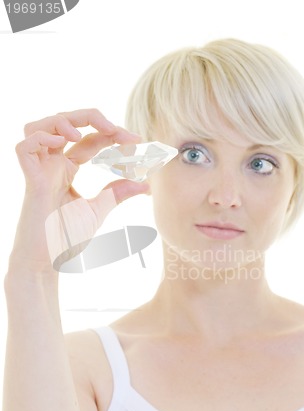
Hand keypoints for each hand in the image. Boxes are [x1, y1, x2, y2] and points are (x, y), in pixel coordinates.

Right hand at [11, 109, 149, 271]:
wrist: (48, 263)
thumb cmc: (65, 238)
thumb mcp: (98, 210)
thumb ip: (117, 193)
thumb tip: (144, 183)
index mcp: (67, 168)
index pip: (89, 139)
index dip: (113, 134)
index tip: (137, 141)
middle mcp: (52, 165)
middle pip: (65, 122)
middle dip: (92, 118)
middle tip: (119, 132)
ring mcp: (40, 171)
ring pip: (39, 126)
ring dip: (62, 121)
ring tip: (82, 133)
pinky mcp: (31, 182)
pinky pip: (24, 147)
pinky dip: (40, 138)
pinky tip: (61, 143)